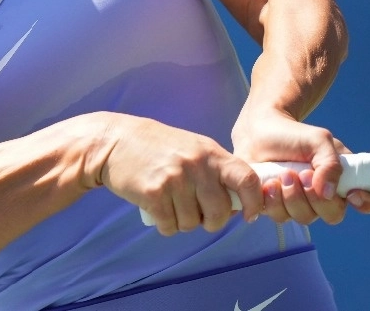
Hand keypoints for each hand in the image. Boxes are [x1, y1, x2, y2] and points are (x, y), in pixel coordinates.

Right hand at [93, 113, 264, 235]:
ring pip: (192, 223)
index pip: (247, 179)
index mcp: (211, 153)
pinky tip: (157, 208)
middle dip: (210, 221)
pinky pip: (170, 226)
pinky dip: (165, 225)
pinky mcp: (153, 193)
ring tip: (171, 203)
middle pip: (219, 212)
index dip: (254, 202)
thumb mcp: (193, 148)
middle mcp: (196, 165)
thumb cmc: (158, 147)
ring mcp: (175, 179)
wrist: (115, 142)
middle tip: (198, 213)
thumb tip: (242, 203)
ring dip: (182, 222)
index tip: (250, 215)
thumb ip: (217, 170)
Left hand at [232, 109, 369, 225]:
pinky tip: (269, 184)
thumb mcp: (318, 140)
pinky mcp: (278, 208)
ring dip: (293, 196)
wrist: (259, 132)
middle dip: (317, 198)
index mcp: (343, 180)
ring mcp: (301, 205)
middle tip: (302, 174)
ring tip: (282, 174)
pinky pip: (281, 217)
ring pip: (305, 218)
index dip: (368, 203)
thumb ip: (330, 163)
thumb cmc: (294, 135)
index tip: (353, 194)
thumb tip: (329, 192)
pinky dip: (274, 201)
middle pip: (334, 215)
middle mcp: (325, 197)